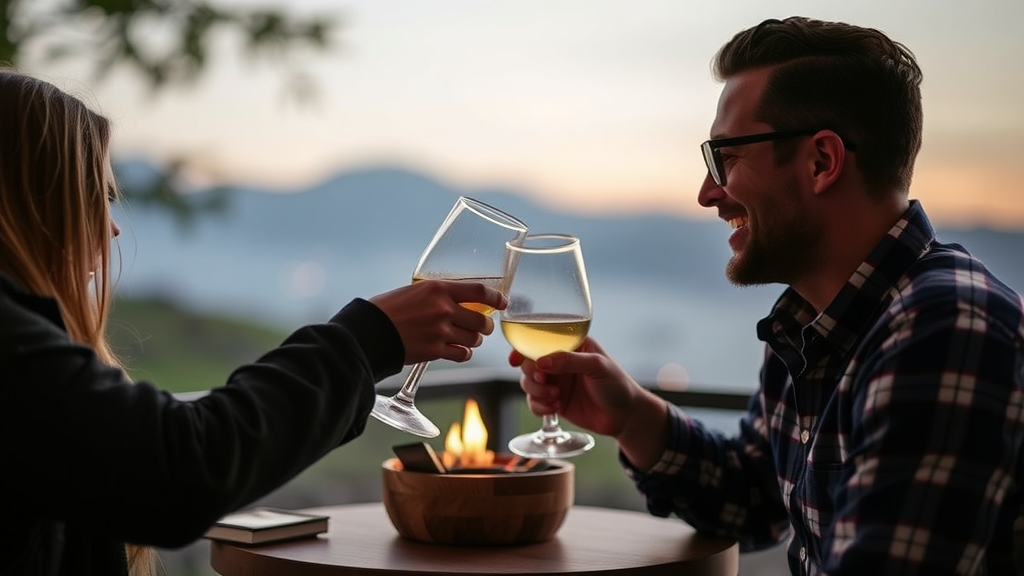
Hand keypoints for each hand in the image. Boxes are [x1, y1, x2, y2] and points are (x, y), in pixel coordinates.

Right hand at [370, 280, 505, 364]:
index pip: (478, 291)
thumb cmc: (386, 309)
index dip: (495, 297)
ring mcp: (440, 331)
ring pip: (474, 339)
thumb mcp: (414, 292)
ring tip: (465, 340)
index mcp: (438, 289)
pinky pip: (462, 354)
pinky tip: (457, 351)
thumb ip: (437, 296)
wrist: (369, 331)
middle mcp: (443, 309)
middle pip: (481, 320)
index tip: (503, 302)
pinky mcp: (435, 350)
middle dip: (485, 326)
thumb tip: (456, 301)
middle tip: (482, 328)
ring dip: (473, 341)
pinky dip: (463, 354)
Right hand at [509, 337, 667, 468]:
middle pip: (528, 362)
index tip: (516, 360)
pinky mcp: (554, 401)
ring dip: (536, 391)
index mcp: (570, 345)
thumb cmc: (617, 384)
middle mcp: (559, 361)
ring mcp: (555, 382)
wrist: (626, 417)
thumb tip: (540, 362)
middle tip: (543, 380)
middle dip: (530, 373)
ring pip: (527, 383)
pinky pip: (534, 402)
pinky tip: (555, 408)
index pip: (540, 339)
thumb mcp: (597, 366)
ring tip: (556, 397)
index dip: (523, 347)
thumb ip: (570, 360)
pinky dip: (539, 406)